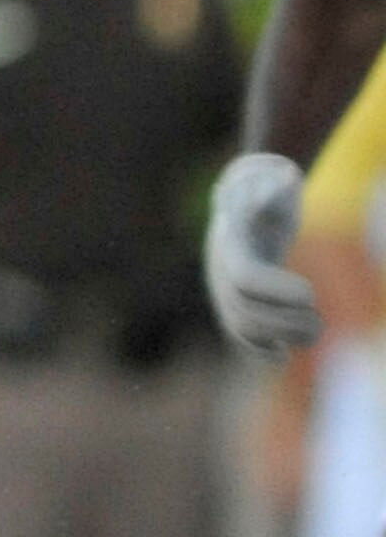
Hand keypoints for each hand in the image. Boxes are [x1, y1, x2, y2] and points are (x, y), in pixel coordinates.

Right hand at [206, 150, 323, 356]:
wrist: (245, 197)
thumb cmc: (267, 186)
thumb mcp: (273, 177)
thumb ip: (275, 180)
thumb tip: (285, 178)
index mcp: (231, 242)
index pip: (245, 277)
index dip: (275, 291)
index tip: (310, 295)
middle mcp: (219, 269)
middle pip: (243, 309)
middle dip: (283, 322)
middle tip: (317, 323)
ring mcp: (222, 287)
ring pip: (240, 325)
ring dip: (278, 336)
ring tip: (314, 332)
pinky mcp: (233, 300)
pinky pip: (237, 335)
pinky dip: (255, 351)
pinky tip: (280, 358)